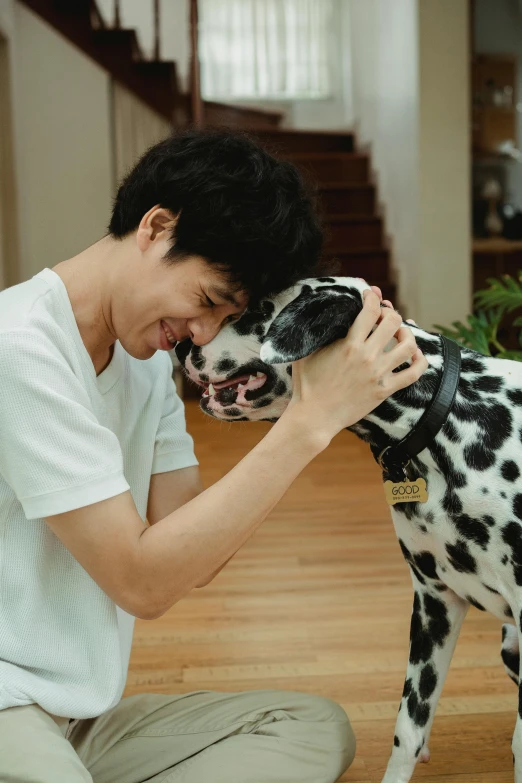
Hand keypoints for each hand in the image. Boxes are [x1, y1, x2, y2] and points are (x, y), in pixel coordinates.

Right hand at [286, 291, 427, 446]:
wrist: (314, 417)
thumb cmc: (307, 385)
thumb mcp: (308, 352)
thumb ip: (319, 332)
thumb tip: (321, 312)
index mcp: (348, 345)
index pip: (370, 311)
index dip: (373, 298)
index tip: (371, 296)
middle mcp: (367, 357)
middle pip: (393, 323)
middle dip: (390, 314)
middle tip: (384, 317)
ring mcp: (378, 374)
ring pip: (408, 346)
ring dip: (407, 334)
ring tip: (400, 333)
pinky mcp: (385, 391)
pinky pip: (413, 374)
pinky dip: (419, 361)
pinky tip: (415, 354)